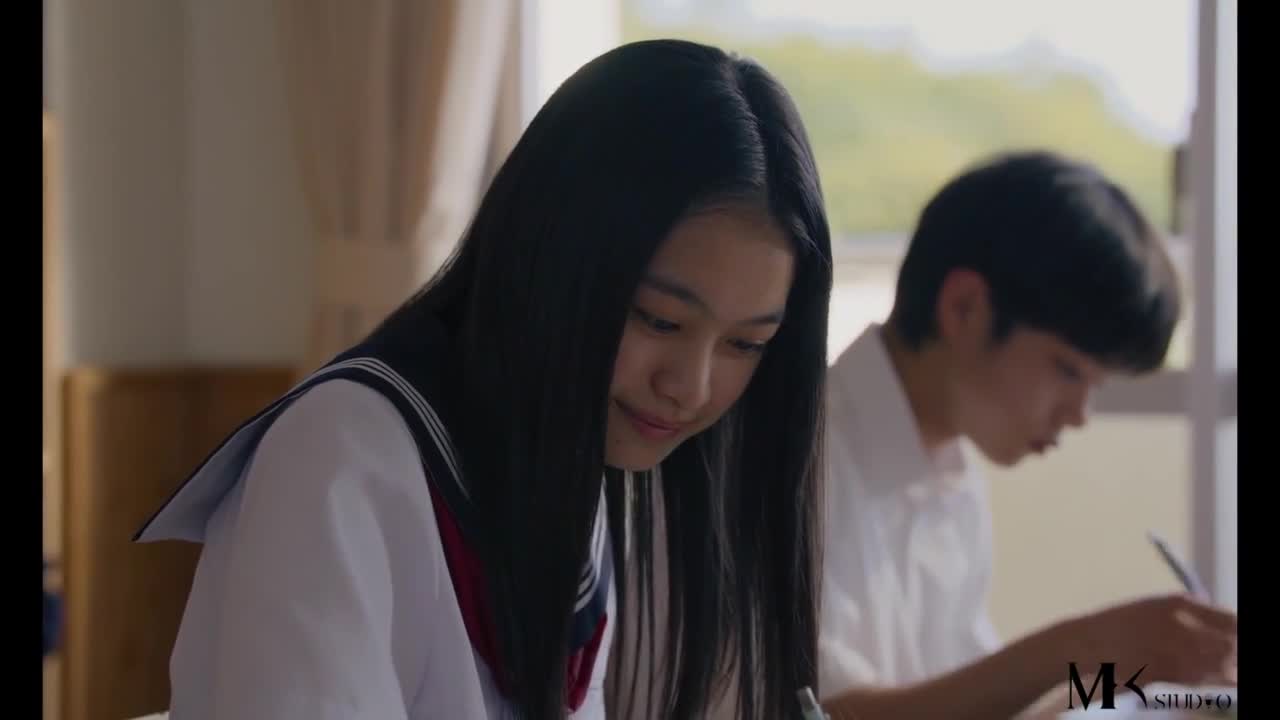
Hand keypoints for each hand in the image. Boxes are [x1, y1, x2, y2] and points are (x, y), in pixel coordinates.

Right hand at [1067, 593, 1236, 686]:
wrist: (1083, 643)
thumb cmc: (1121, 626)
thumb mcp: (1157, 608)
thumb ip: (1193, 616)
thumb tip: (1230, 631)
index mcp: (1181, 602)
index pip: (1234, 621)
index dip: (1241, 636)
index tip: (1239, 647)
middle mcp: (1181, 623)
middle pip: (1233, 645)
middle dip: (1237, 658)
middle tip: (1234, 665)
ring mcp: (1172, 648)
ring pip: (1223, 668)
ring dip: (1228, 674)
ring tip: (1222, 675)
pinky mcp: (1165, 673)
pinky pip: (1201, 682)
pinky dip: (1209, 684)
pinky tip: (1205, 681)